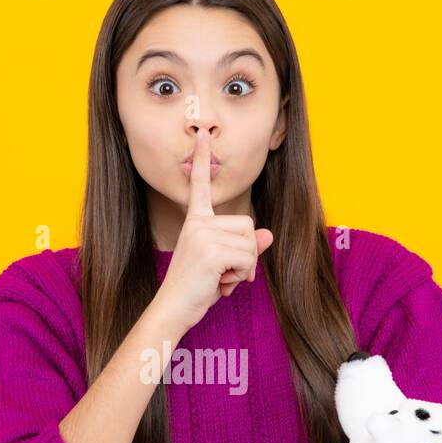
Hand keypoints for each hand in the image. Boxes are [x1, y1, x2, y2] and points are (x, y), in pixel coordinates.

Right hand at [152, 129, 273, 331]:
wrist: (173, 309)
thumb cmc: (195, 290)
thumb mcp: (223, 265)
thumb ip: (245, 248)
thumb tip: (268, 234)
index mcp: (195, 222)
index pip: (200, 186)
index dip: (202, 159)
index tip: (202, 133)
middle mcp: (197, 223)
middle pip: (247, 224)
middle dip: (247, 254)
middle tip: (227, 273)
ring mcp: (202, 235)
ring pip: (250, 243)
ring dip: (246, 267)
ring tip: (222, 279)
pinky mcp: (211, 250)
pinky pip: (248, 258)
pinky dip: (242, 276)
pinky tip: (222, 284)